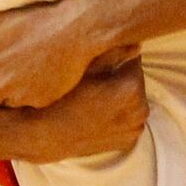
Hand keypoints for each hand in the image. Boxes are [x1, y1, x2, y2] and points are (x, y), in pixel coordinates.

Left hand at [0, 0, 99, 107]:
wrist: (73, 31)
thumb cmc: (34, 22)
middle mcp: (1, 87)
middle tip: (6, 75)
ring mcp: (22, 97)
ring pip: (7, 105)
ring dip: (11, 95)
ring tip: (23, 74)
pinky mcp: (41, 102)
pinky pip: (28, 105)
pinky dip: (30, 95)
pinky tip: (38, 77)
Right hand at [14, 63, 147, 160]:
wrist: (45, 135)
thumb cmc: (62, 98)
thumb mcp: (84, 69)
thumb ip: (112, 53)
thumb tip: (137, 44)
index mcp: (131, 88)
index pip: (134, 61)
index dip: (117, 58)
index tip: (102, 61)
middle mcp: (139, 110)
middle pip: (135, 81)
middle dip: (121, 77)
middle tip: (96, 80)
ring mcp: (134, 128)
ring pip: (133, 101)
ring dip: (121, 96)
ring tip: (96, 97)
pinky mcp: (128, 141)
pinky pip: (129, 119)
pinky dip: (119, 114)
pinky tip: (100, 113)